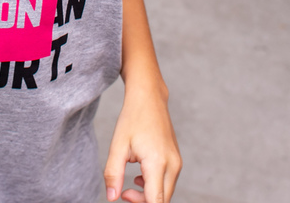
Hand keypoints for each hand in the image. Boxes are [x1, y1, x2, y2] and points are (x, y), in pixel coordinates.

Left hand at [104, 85, 180, 202]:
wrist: (149, 98)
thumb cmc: (132, 119)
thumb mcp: (117, 146)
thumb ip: (113, 174)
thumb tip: (111, 198)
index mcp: (157, 162)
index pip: (155, 201)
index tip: (125, 196)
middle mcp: (172, 165)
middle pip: (162, 201)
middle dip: (142, 202)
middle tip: (123, 192)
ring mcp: (177, 163)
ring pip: (166, 193)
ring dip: (148, 195)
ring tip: (131, 182)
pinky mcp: (176, 160)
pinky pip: (167, 183)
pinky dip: (154, 186)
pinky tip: (140, 177)